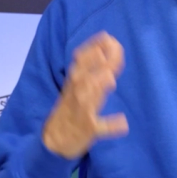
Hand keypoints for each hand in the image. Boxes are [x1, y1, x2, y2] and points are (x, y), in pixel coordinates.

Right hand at [43, 32, 128, 158]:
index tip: (108, 37)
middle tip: (116, 48)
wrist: (53, 140)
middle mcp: (76, 93)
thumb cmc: (69, 110)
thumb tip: (104, 48)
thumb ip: (89, 69)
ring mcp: (81, 112)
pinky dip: (110, 126)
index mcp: (74, 82)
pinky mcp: (88, 129)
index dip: (93, 47)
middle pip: (86, 74)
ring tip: (110, 78)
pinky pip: (99, 128)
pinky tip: (123, 123)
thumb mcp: (75, 87)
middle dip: (99, 61)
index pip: (80, 60)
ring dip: (97, 87)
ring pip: (87, 97)